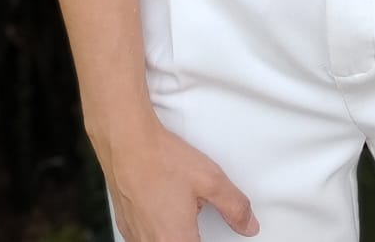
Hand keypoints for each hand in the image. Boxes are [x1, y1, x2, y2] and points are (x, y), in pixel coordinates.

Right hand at [95, 114, 260, 239]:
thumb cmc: (162, 159)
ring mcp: (135, 237)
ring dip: (175, 232)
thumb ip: (234, 207)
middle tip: (194, 210)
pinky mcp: (125, 226)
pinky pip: (146, 237)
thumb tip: (248, 226)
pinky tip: (162, 205)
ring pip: (162, 241)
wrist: (127, 142)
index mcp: (177, 240)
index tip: (203, 225)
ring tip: (178, 206)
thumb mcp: (210, 180)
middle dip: (192, 233)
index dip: (208, 237)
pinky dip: (157, 227)